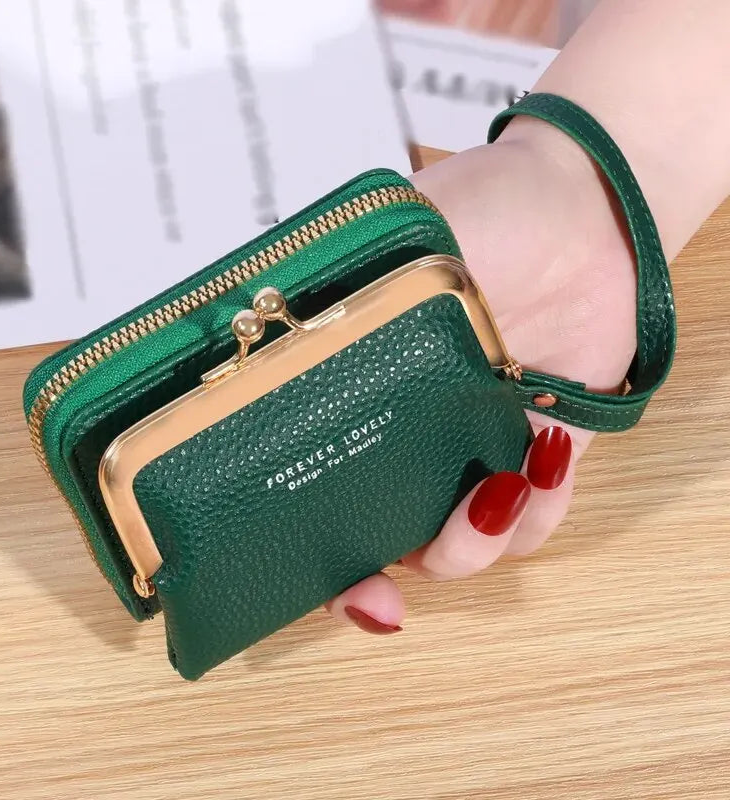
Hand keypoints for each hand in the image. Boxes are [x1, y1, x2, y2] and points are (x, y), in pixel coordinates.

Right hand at [326, 119, 637, 631]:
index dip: (308, 549)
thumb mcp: (395, 233)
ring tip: (486, 496)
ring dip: (466, 547)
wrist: (592, 204)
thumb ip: (332, 273)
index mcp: (357, 388)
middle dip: (373, 586)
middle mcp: (406, 429)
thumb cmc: (490, 206)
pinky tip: (537, 470)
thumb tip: (245, 304)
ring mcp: (470, 446)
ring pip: (457, 544)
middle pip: (374, 536)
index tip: (306, 579)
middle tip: (379, 602)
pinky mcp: (541, 452)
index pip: (313, 482)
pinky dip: (534, 515)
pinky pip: (533, 520)